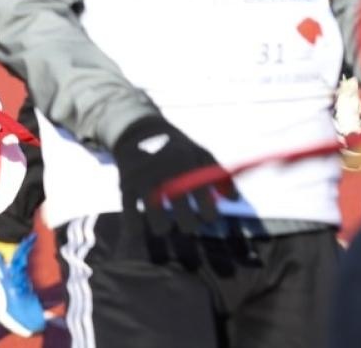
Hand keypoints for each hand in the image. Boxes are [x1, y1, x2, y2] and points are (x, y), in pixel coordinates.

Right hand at [111, 116, 236, 236]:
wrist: (137, 130)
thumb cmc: (176, 147)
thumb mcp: (200, 153)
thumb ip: (220, 176)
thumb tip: (234, 200)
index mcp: (188, 163)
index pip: (205, 200)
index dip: (208, 214)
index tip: (206, 216)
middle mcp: (167, 171)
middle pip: (182, 212)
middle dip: (188, 224)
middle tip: (187, 224)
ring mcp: (144, 177)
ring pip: (156, 215)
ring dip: (162, 227)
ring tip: (164, 227)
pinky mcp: (126, 182)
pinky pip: (130, 210)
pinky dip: (134, 224)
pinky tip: (140, 228)